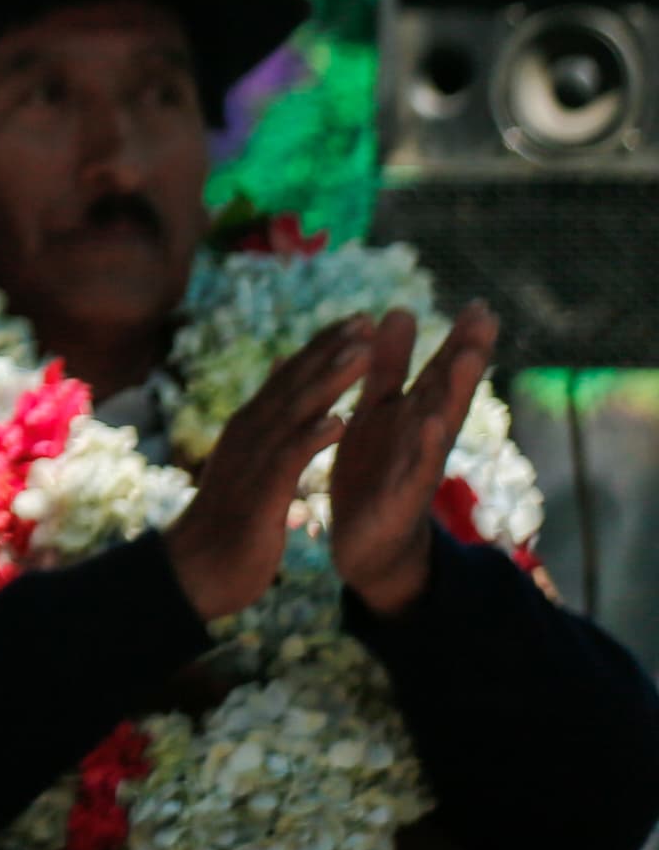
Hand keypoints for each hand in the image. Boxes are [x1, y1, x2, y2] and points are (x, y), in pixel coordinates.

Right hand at [165, 318, 368, 620]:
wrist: (198, 567)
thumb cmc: (229, 518)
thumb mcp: (246, 463)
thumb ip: (264, 424)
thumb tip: (276, 386)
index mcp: (249, 426)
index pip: (289, 376)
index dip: (323, 348)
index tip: (357, 323)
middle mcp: (248, 432)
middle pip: (294, 382)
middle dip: (331, 351)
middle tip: (366, 321)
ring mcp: (253, 459)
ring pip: (296, 410)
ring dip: (331, 381)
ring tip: (365, 355)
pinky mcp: (261, 490)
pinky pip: (291, 458)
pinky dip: (314, 436)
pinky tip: (342, 421)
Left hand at [332, 302, 494, 617]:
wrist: (366, 545)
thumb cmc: (375, 472)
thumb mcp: (377, 412)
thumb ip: (387, 368)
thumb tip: (398, 311)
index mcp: (410, 415)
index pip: (438, 372)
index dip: (457, 340)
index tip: (479, 304)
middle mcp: (420, 437)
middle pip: (447, 391)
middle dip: (464, 355)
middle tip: (485, 316)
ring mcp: (414, 466)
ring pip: (438, 424)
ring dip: (453, 391)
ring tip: (468, 358)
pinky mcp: (401, 497)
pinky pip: (414, 469)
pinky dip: (424, 447)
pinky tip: (431, 423)